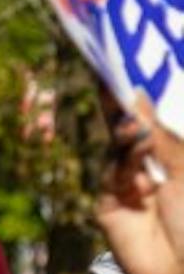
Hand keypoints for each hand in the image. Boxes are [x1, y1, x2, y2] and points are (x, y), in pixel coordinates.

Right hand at [98, 95, 183, 273]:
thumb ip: (165, 140)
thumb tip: (139, 100)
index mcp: (163, 155)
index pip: (147, 120)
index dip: (137, 96)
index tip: (128, 71)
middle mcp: (140, 164)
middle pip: (124, 126)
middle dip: (120, 104)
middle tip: (113, 78)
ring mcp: (121, 181)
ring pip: (118, 147)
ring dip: (126, 134)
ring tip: (134, 124)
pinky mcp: (108, 201)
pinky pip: (112, 174)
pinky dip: (125, 164)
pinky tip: (138, 160)